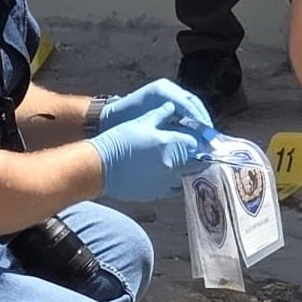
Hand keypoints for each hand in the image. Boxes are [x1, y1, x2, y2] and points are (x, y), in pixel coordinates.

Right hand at [89, 102, 207, 200]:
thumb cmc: (118, 142)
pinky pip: (174, 187)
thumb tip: (171, 108)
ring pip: (187, 176)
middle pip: (198, 162)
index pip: (197, 143)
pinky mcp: (157, 193)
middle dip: (198, 156)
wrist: (99, 167)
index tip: (202, 137)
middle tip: (195, 150)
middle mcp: (172, 165)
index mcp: (170, 144)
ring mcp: (165, 181)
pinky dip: (175, 179)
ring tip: (181, 161)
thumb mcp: (140, 123)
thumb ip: (160, 115)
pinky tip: (167, 172)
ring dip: (187, 169)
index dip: (201, 139)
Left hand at [100, 78, 212, 132]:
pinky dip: (192, 122)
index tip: (206, 134)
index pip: (188, 103)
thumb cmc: (124, 120)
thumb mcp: (143, 121)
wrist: (109, 118)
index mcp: (162, 90)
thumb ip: (163, 124)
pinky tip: (195, 136)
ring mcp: (168, 94)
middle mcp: (167, 89)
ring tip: (205, 138)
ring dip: (199, 122)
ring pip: (191, 106)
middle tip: (210, 138)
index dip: (199, 119)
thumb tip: (186, 135)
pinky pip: (185, 110)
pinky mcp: (167, 102)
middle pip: (193, 103)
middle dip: (203, 120)